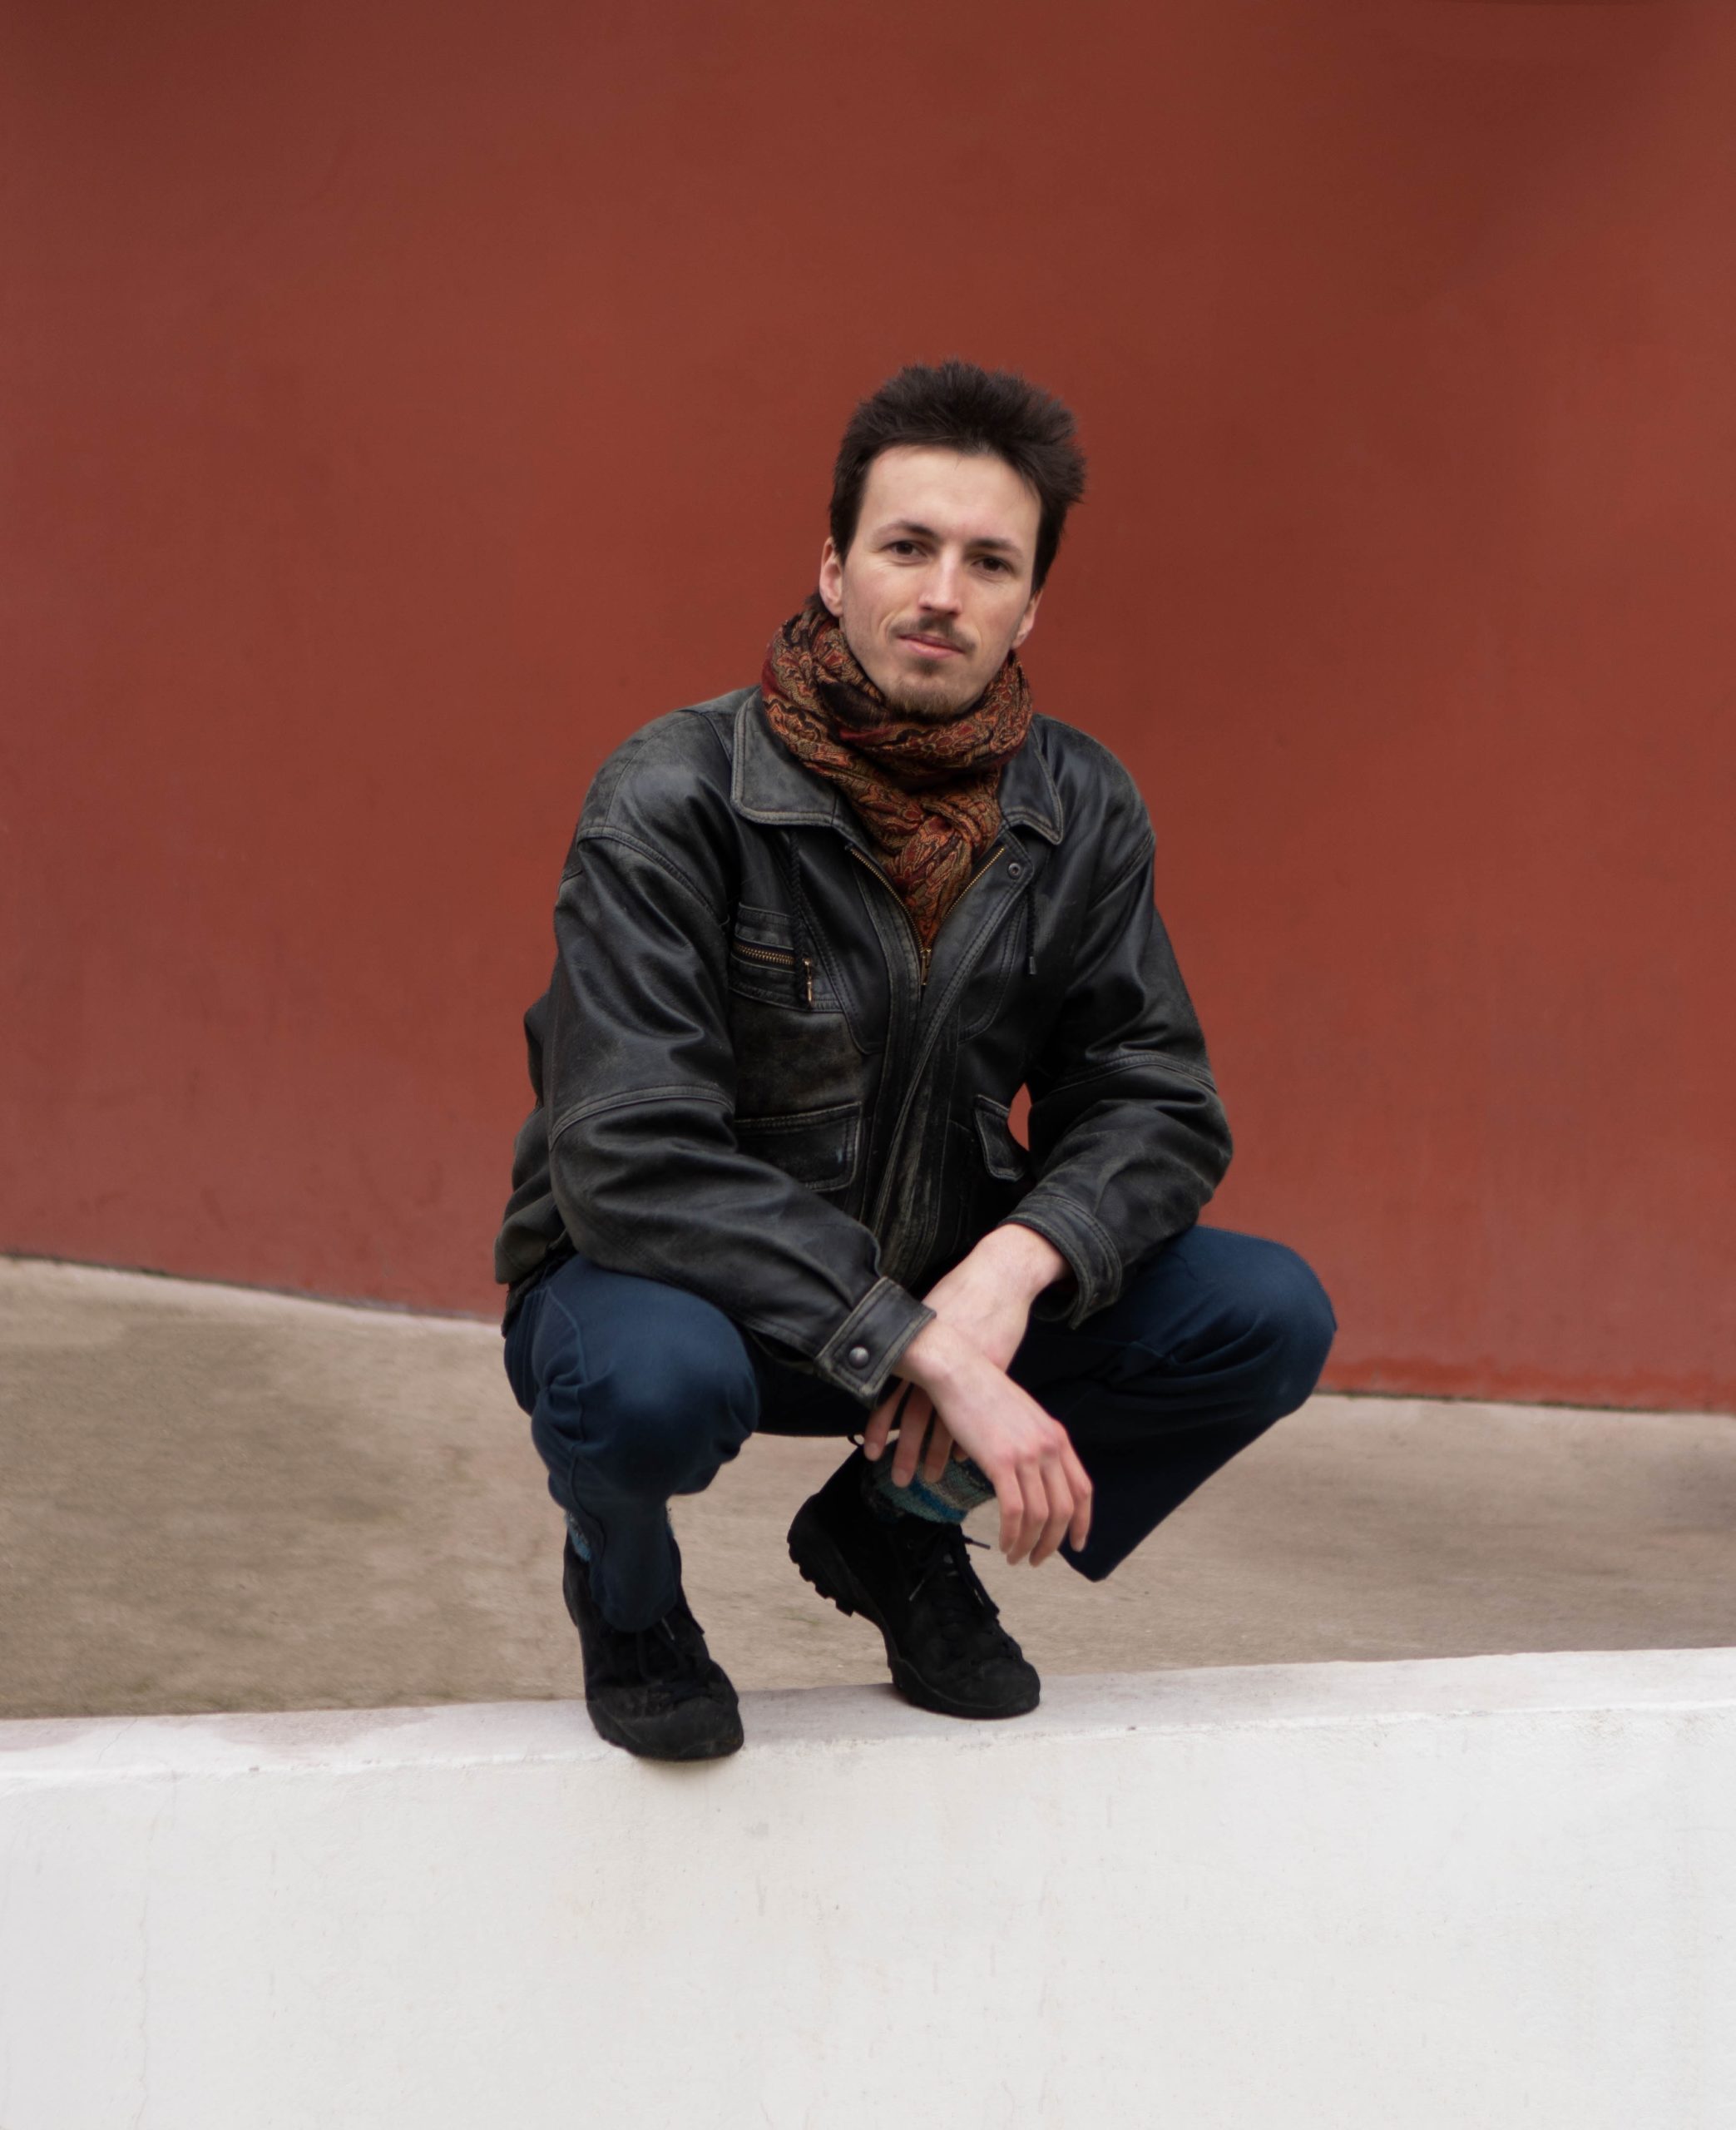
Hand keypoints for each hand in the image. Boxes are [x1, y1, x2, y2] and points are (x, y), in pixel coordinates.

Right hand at [864, 1227, 1088, 1566]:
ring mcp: (1027, 1453)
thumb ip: (1030, 1441)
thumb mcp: (1017, 1415)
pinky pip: (1015, 1511)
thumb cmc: (977, 1390)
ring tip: (1018, 1558)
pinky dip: (1013, 1535)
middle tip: (1039, 1559)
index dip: (1083, 1521)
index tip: (1078, 1544)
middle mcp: (1049, 1445)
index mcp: (1055, 1435)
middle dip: (1055, 1542)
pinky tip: (1004, 1545)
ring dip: (1031, 1544)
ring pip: (1042, 1515)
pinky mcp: (1001, 1460)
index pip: (1082, 1488)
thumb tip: (1029, 1473)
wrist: (953, 1368)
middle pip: (1065, 1508)